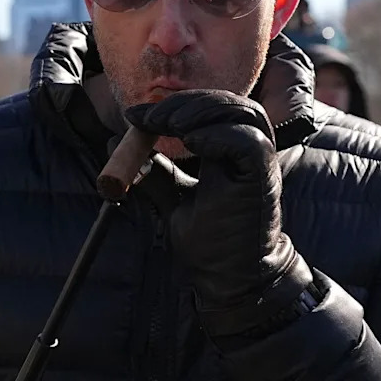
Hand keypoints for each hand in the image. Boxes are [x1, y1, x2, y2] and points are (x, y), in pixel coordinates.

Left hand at [126, 90, 312, 337]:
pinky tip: (192, 142)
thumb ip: (154, 173)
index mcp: (230, 150)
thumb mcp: (173, 199)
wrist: (231, 279)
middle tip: (149, 118)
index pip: (208, 108)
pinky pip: (247, 141)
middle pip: (225, 102)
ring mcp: (259, 161)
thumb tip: (117, 145)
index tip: (134, 117)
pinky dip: (218, 135)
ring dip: (200, 111)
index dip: (172, 105)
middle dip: (184, 103)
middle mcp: (250, 149)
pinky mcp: (263, 175)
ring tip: (169, 125)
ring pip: (240, 112)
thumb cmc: (211, 242)